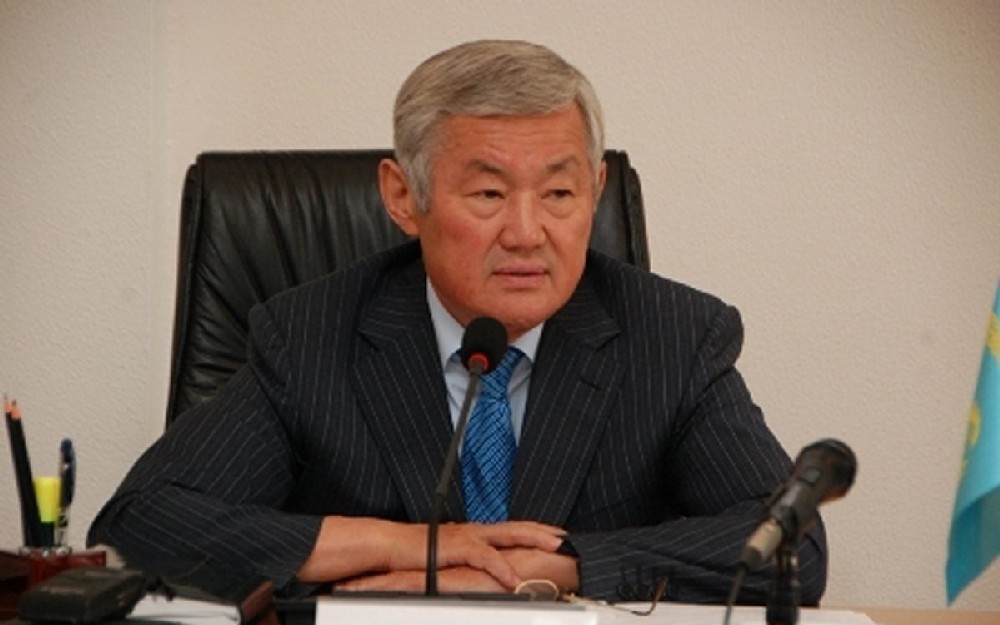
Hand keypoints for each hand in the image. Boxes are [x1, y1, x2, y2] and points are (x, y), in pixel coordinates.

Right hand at [335, 547, 579, 593]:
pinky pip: (487, 558)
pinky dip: (503, 569)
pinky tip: (515, 580)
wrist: (392, 546)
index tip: (554, 534)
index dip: (533, 530)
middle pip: (516, 527)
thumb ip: (466, 561)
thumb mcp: (448, 557)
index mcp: (474, 533)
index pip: (510, 528)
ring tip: (553, 547)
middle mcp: (475, 530)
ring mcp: (468, 536)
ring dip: (533, 540)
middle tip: (564, 536)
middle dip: (542, 531)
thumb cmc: (416, 553)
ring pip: (509, 535)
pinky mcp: (459, 548)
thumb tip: (480, 570)